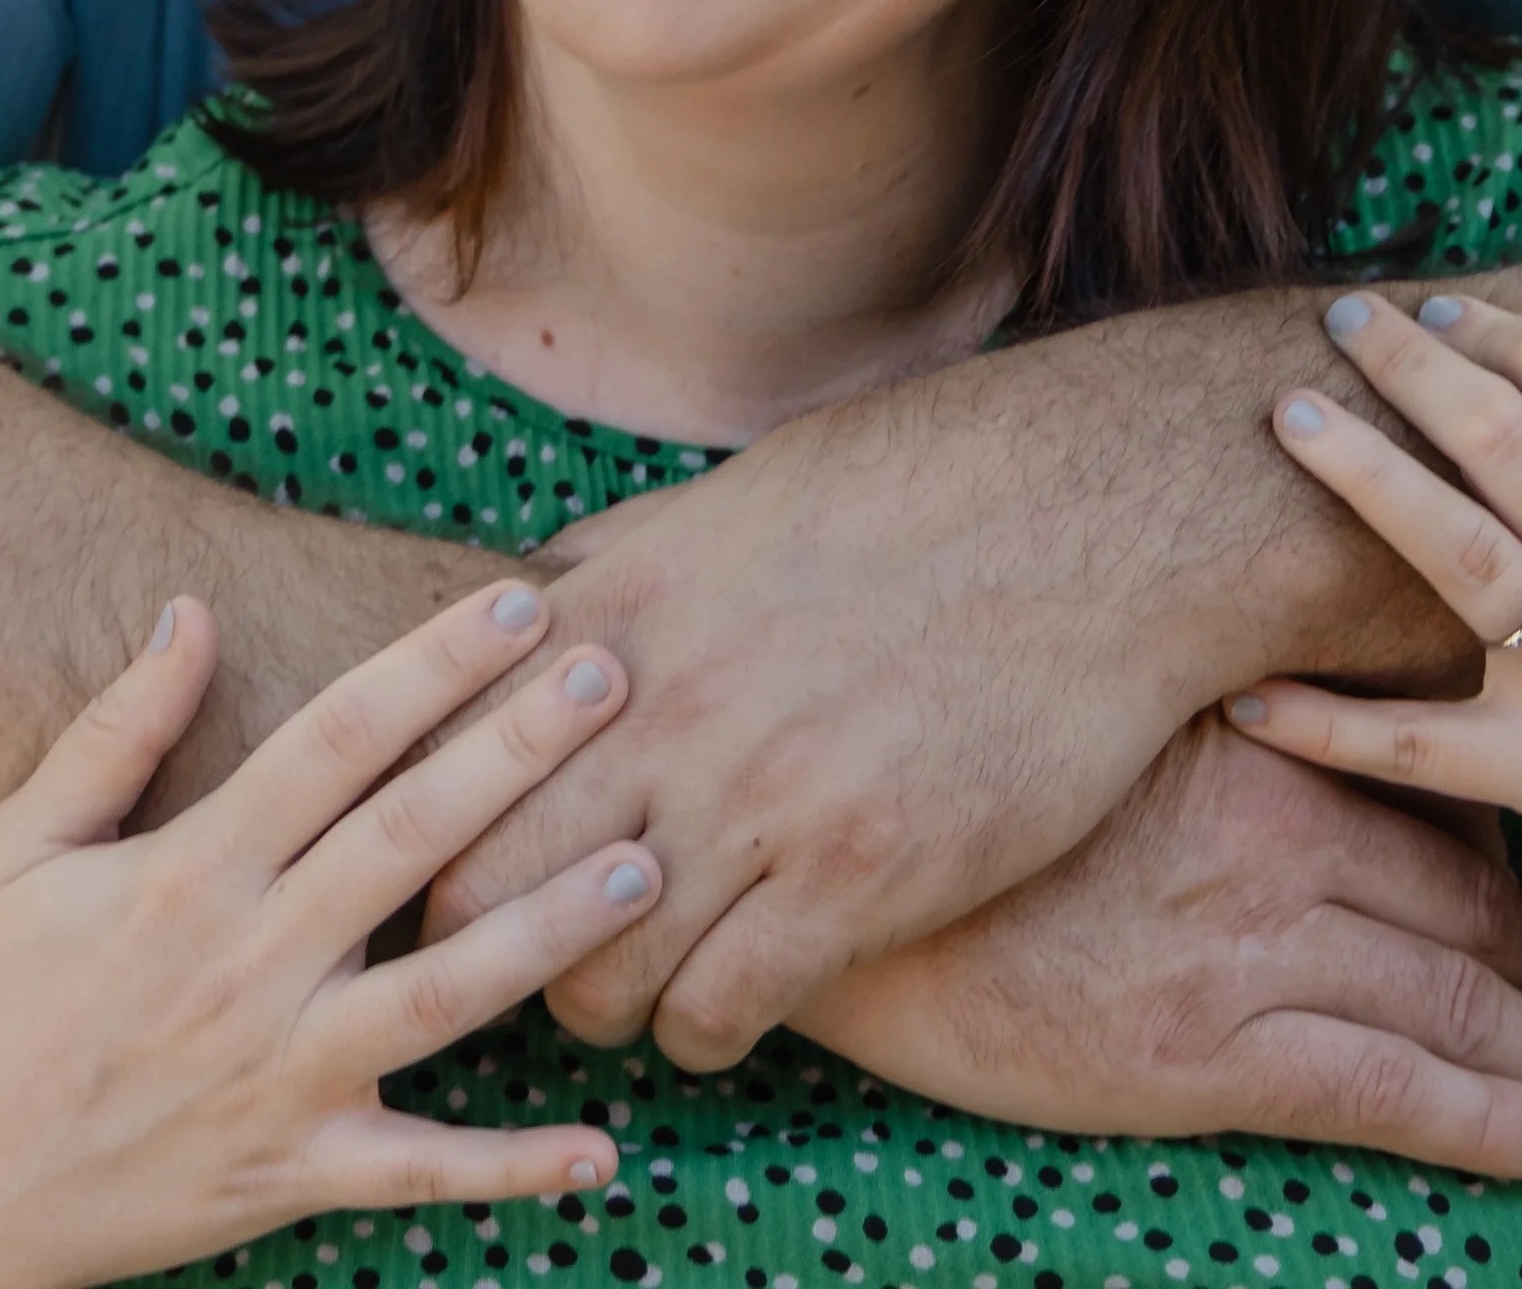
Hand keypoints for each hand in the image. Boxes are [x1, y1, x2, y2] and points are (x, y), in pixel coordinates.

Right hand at [0, 583, 661, 1288]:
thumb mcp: (20, 847)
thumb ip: (115, 729)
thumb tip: (189, 609)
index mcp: (188, 871)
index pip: (333, 740)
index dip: (429, 665)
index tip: (516, 603)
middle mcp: (248, 965)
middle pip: (408, 841)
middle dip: (516, 754)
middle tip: (615, 679)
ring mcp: (280, 1076)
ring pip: (441, 998)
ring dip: (549, 932)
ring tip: (646, 867)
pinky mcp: (295, 1173)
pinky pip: (420, 1173)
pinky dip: (511, 1170)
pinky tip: (603, 1152)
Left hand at [430, 319, 1332, 1066]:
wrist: (1085, 520)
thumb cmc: (914, 494)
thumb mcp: (732, 499)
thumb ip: (620, 563)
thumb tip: (529, 602)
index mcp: (620, 607)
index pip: (445, 756)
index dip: (437, 823)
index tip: (471, 849)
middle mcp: (663, 707)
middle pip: (484, 887)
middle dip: (491, 937)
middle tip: (536, 944)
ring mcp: (758, 796)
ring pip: (593, 973)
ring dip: (602, 998)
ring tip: (641, 983)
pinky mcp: (857, 875)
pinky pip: (720, 1009)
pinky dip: (704, 1028)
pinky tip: (729, 1001)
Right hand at [794, 713, 1521, 1177]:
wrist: (825, 881)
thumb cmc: (939, 788)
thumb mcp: (1077, 713)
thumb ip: (1179, 702)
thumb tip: (1250, 693)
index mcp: (1243, 735)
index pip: (1422, 777)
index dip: (1499, 828)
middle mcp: (1269, 828)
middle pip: (1467, 892)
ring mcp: (1245, 941)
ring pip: (1457, 996)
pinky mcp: (1205, 1052)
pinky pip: (1392, 1090)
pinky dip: (1491, 1117)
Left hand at [1231, 292, 1521, 1002]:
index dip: (1498, 322)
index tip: (1436, 310)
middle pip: (1497, 433)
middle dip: (1407, 365)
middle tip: (1335, 321)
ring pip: (1454, 550)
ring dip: (1361, 478)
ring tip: (1287, 417)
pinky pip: (1422, 746)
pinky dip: (1330, 728)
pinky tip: (1250, 699)